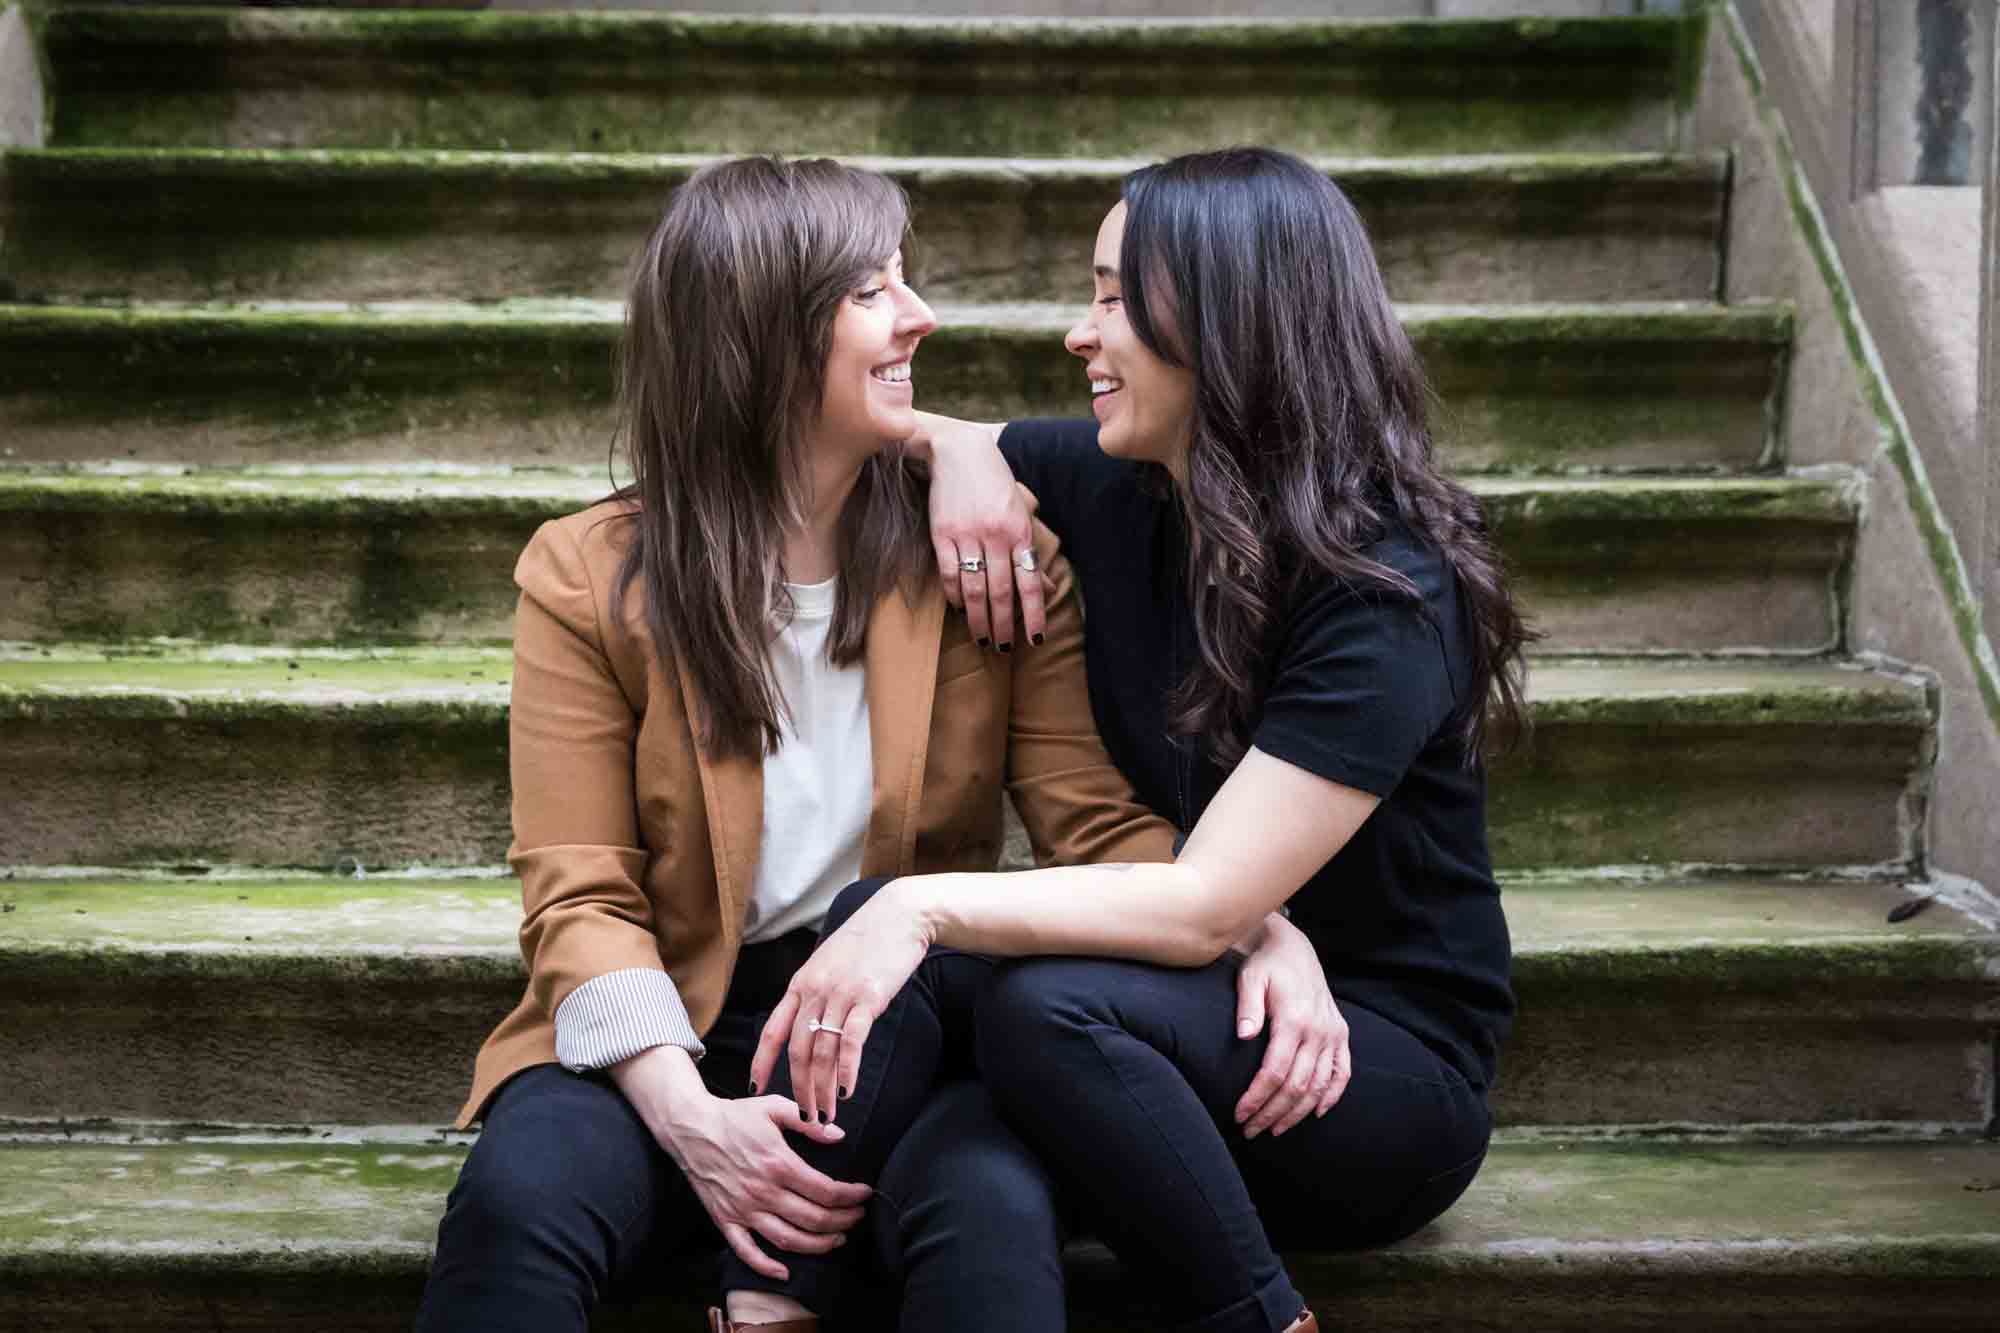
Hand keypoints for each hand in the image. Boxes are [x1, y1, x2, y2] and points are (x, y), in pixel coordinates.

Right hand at [615, 1047, 870, 1281]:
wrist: (690, 1128)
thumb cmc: (735, 1117)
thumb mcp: (774, 1107)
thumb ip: (808, 1122)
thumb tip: (839, 1136)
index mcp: (778, 1163)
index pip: (826, 1191)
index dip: (851, 1197)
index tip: (864, 1194)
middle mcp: (762, 1191)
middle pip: (813, 1219)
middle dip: (843, 1222)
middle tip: (857, 1217)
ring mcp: (743, 1209)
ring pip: (787, 1240)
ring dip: (817, 1245)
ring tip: (837, 1240)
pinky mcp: (726, 1220)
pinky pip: (746, 1252)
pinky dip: (766, 1267)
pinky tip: (785, 1272)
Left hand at [750, 881, 932, 1125]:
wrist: (899, 915)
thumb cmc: (867, 940)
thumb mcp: (830, 963)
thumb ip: (818, 991)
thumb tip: (814, 1023)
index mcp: (801, 984)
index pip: (772, 1031)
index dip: (761, 1063)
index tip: (754, 1089)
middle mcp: (814, 991)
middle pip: (798, 1051)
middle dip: (800, 1090)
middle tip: (806, 1118)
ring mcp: (840, 995)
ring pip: (822, 1053)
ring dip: (822, 1089)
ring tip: (827, 1115)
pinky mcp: (867, 999)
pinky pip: (851, 1042)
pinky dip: (847, 1070)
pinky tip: (847, 1090)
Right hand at [920, 411, 1044, 649]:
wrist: (957, 450)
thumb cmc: (994, 482)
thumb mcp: (1021, 512)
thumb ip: (1030, 551)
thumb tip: (1049, 588)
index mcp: (1020, 531)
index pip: (1029, 582)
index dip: (1033, 614)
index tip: (1035, 639)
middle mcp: (995, 535)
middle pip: (1001, 591)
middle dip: (1003, 624)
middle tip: (1003, 647)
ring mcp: (967, 535)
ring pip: (974, 588)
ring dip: (978, 618)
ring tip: (982, 637)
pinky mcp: (941, 533)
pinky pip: (949, 573)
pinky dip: (954, 595)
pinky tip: (959, 609)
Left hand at [1232, 914, 1349, 1137]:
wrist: (1293, 947)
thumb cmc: (1265, 965)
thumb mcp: (1249, 978)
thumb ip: (1247, 1007)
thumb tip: (1243, 1035)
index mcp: (1294, 1020)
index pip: (1275, 1071)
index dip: (1257, 1097)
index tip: (1239, 1114)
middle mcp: (1318, 1030)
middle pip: (1297, 1086)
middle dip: (1272, 1112)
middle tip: (1251, 1130)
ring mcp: (1333, 1034)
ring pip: (1319, 1086)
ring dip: (1297, 1112)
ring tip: (1275, 1129)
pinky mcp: (1341, 1034)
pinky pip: (1342, 1072)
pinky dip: (1331, 1096)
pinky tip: (1315, 1112)